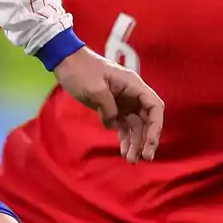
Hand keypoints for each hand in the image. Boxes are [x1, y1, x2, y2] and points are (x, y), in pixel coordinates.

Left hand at [53, 47, 163, 163]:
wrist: (66, 62)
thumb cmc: (81, 70)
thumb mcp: (94, 88)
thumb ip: (108, 107)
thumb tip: (114, 124)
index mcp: (132, 85)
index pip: (154, 106)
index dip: (156, 126)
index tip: (151, 142)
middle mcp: (132, 94)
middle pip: (147, 119)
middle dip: (147, 139)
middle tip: (144, 157)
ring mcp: (123, 102)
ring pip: (136, 126)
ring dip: (135, 143)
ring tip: (131, 160)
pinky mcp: (112, 108)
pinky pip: (123, 126)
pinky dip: (125, 139)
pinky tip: (124, 152)